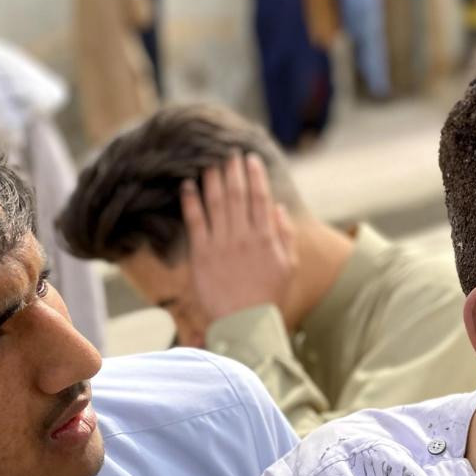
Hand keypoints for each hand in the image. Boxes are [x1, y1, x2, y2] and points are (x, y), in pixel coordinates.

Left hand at [182, 153, 297, 326]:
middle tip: (228, 153)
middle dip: (233, 170)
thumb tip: (278, 208)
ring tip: (209, 163)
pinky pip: (195, 221)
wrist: (246, 322)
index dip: (255, 175)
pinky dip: (190, 201)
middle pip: (237, 195)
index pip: (260, 198)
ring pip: (216, 202)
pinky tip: (187, 185)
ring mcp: (222, 244)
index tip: (250, 158)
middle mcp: (244, 236)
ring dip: (212, 179)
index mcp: (266, 237)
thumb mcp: (288, 266)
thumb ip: (285, 235)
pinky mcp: (202, 254)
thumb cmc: (269, 297)